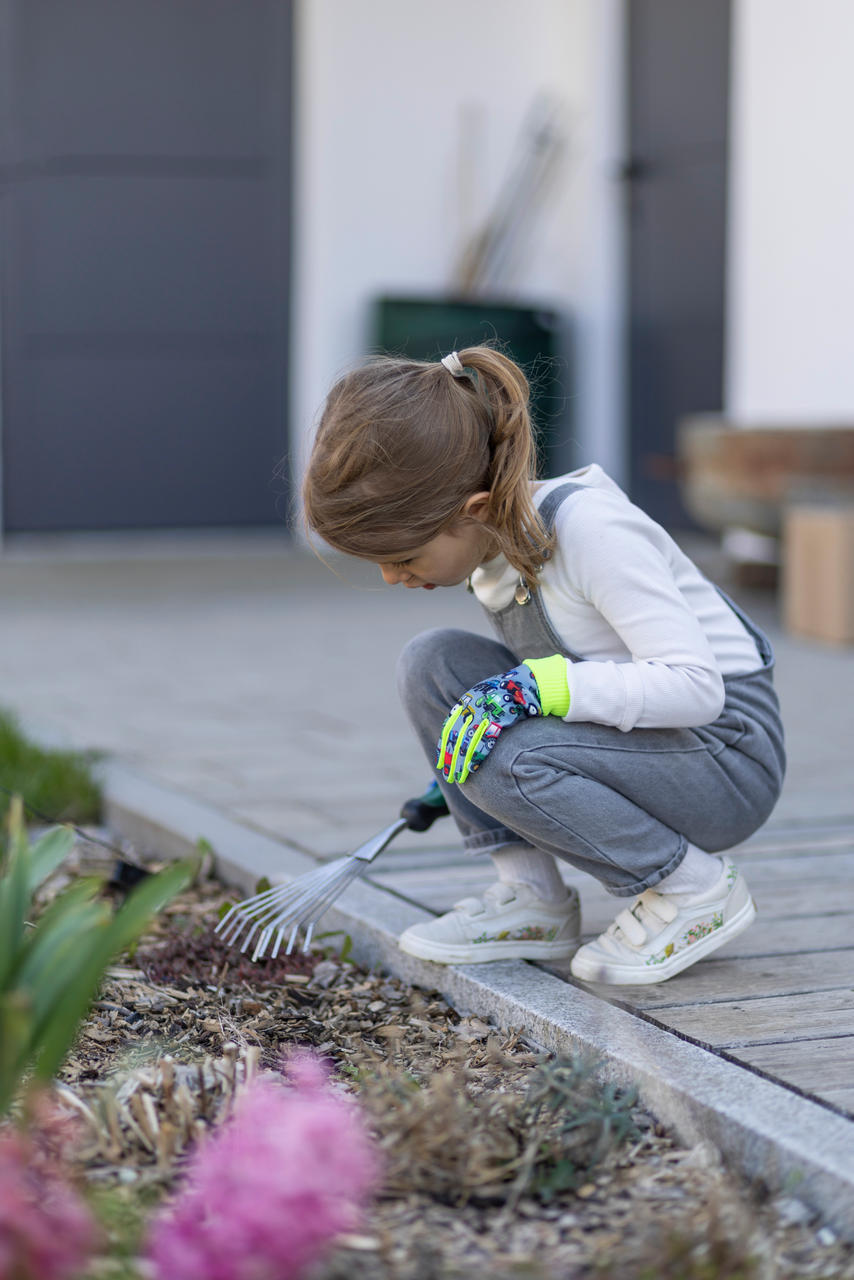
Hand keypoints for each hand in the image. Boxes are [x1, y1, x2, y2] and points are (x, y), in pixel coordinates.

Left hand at [437, 664, 541, 783]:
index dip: (444, 745)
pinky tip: (472, 768)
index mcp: (468, 701)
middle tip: (446, 774)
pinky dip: (477, 755)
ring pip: (468, 741)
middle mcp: (473, 705)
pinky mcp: (499, 718)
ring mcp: (485, 711)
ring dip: (462, 761)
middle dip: (450, 757)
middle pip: (456, 736)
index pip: (450, 726)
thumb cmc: (510, 693)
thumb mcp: (488, 699)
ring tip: (458, 777)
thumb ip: (477, 712)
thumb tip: (468, 728)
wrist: (530, 682)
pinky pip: (484, 740)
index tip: (440, 761)